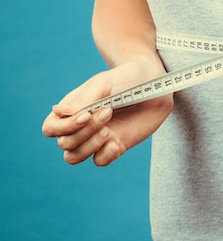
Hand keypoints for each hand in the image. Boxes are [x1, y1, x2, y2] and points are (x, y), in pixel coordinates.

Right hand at [41, 59, 172, 165]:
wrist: (154, 86)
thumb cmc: (126, 79)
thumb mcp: (104, 83)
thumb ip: (83, 100)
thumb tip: (58, 112)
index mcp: (72, 109)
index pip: (51, 128)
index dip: (65, 127)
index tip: (87, 114)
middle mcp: (80, 126)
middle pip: (64, 144)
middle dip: (85, 131)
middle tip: (108, 112)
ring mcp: (96, 137)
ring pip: (74, 157)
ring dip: (91, 145)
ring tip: (109, 130)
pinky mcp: (114, 146)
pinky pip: (100, 161)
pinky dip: (106, 154)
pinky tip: (117, 141)